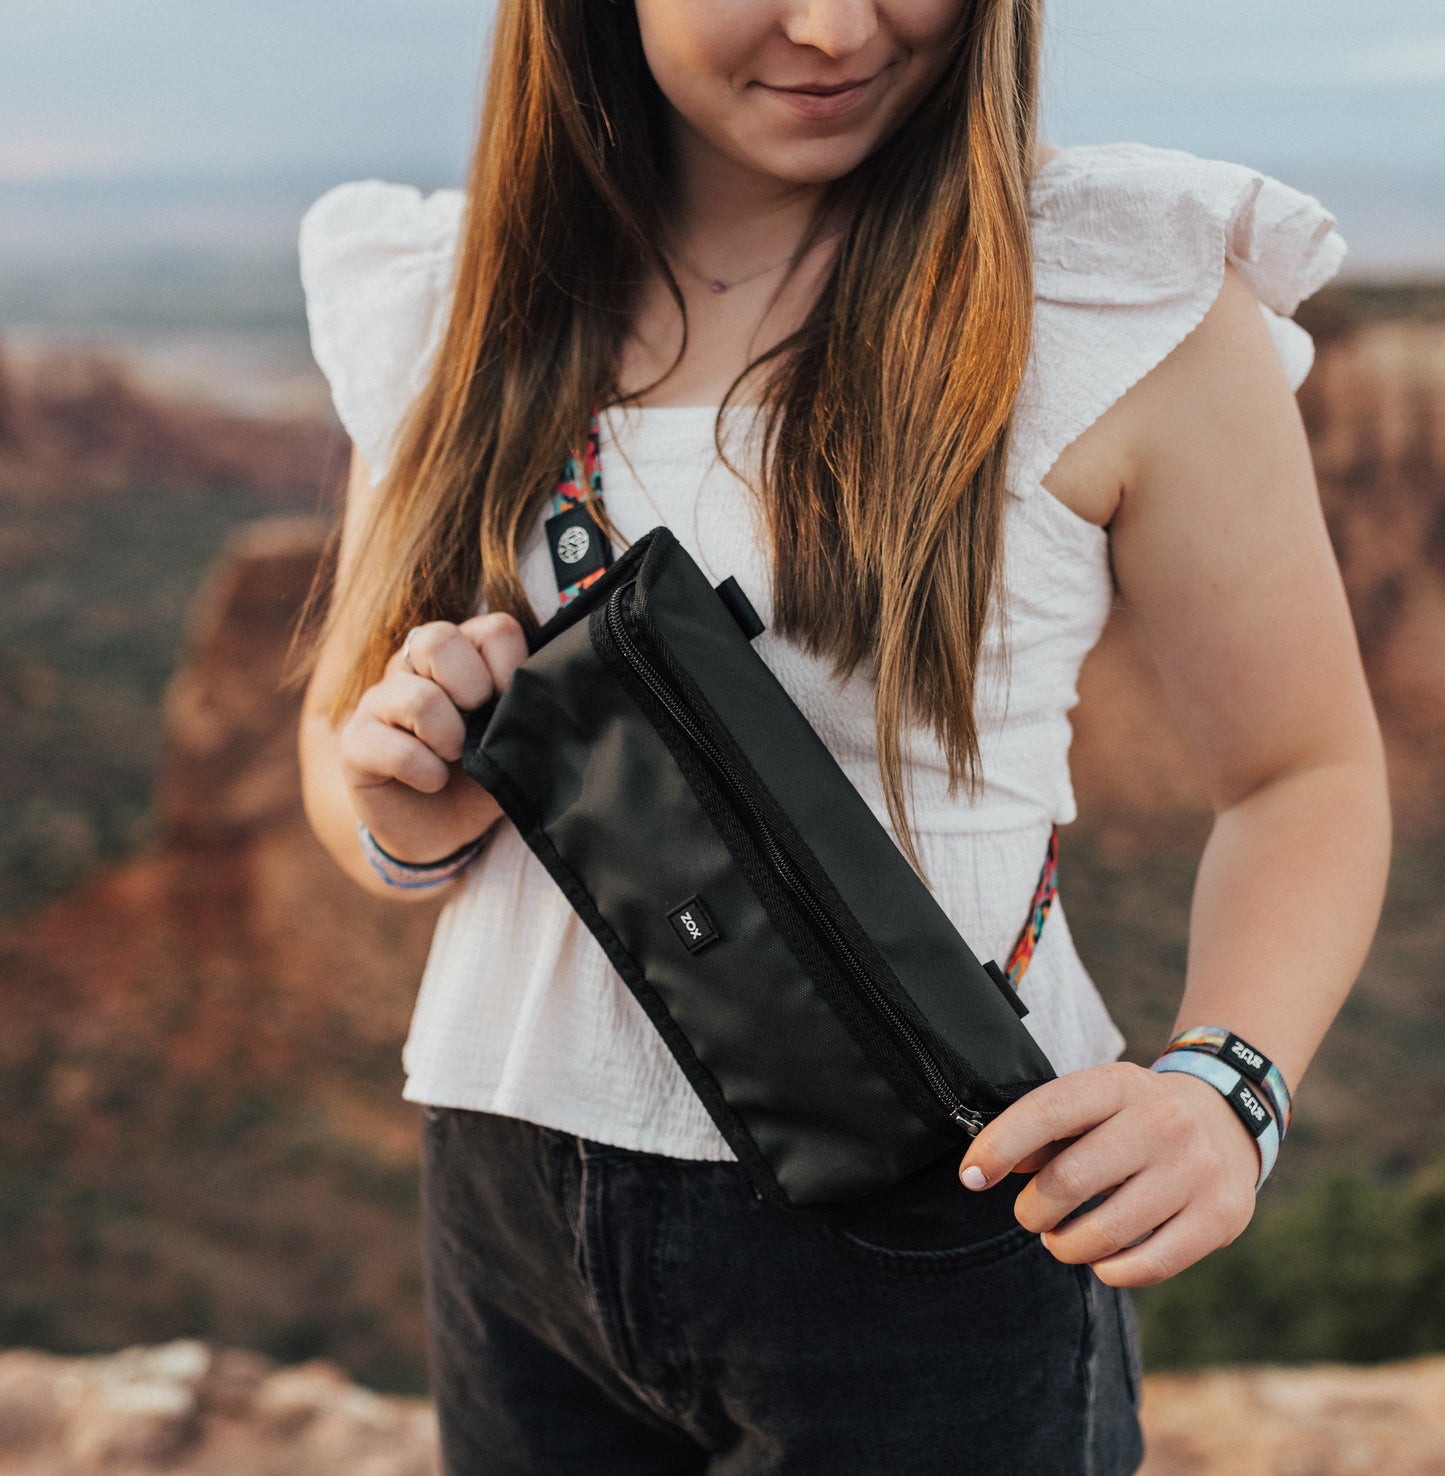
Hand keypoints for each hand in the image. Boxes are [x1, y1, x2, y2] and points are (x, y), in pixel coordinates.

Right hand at [338, 612, 528, 862]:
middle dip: (474, 690)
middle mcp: (413, 665)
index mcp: (460, 653)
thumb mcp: (514, 742)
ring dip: (450, 738)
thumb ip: (526, 711)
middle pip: (439, 639)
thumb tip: (539, 699)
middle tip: (479, 728)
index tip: (512, 707)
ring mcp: (379, 699)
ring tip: (455, 758)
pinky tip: (432, 781)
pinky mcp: (355, 742)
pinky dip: (424, 772)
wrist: (444, 829)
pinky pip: (391, 748)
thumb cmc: (482, 774)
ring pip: (419, 698)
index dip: (513, 670)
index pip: (495, 630)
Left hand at [956, 1060, 1259, 1286]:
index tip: (970, 1177)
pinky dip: (1111, 1271)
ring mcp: (1196, 1170)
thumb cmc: (1134, 1116)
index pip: (1047, 1112)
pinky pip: (1150, 1265)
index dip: (1000, 1146)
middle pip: (1070, 1180)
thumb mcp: (1093, 1102)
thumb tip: (987, 1166)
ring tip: (1060, 1240)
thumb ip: (1043, 1132)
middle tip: (1031, 1217)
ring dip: (1066, 1246)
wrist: (1228, 1116)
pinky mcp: (1220, 1217)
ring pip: (1106, 1232)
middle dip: (1033, 1210)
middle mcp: (1162, 1122)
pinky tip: (1101, 1261)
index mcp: (1119, 1084)